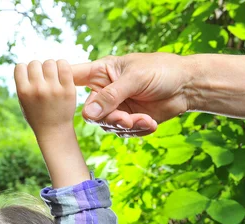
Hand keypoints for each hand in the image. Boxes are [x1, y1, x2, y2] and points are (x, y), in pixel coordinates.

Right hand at [14, 59, 76, 140]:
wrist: (54, 130)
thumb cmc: (37, 114)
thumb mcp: (23, 101)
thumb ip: (24, 83)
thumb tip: (30, 64)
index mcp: (24, 92)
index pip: (20, 67)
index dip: (25, 70)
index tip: (30, 77)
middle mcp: (37, 89)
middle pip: (35, 63)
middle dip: (38, 68)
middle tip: (43, 77)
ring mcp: (53, 89)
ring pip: (50, 62)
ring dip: (51, 66)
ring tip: (53, 75)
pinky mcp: (68, 90)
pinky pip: (64, 66)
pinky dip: (62, 66)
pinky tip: (61, 73)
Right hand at [72, 53, 192, 135]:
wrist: (188, 86)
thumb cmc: (162, 71)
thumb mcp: (135, 79)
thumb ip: (111, 96)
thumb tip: (88, 114)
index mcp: (101, 73)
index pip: (72, 77)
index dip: (61, 85)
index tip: (56, 95)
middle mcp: (104, 91)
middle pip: (91, 113)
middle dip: (110, 118)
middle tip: (127, 118)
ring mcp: (115, 107)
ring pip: (107, 126)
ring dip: (127, 126)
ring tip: (146, 120)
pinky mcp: (128, 120)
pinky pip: (123, 133)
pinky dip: (137, 130)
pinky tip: (151, 123)